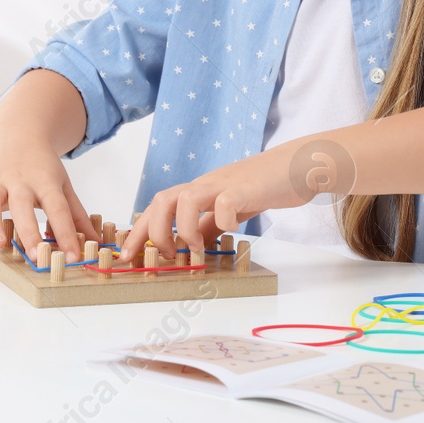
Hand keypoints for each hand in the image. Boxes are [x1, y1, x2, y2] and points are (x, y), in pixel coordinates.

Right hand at [0, 139, 100, 262]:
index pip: (58, 208)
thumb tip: (95, 242)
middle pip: (23, 204)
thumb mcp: (64, 186)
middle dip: (29, 231)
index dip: (66, 233)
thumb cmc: (42, 167)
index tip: (74, 257)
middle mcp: (20, 180)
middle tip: (36, 256)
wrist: (20, 135)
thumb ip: (77, 215)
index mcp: (45, 181)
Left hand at [116, 145, 314, 262]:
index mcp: (199, 191)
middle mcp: (205, 185)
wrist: (297, 165)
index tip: (126, 256)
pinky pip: (225, 203)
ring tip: (197, 250)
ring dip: (183, 230)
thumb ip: (210, 223)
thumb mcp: (229, 208)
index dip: (138, 231)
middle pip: (161, 200)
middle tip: (164, 257)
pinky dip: (221, 220)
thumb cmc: (264, 187)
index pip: (157, 207)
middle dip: (152, 232)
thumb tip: (191, 244)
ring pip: (184, 200)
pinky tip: (229, 229)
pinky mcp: (246, 188)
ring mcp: (224, 184)